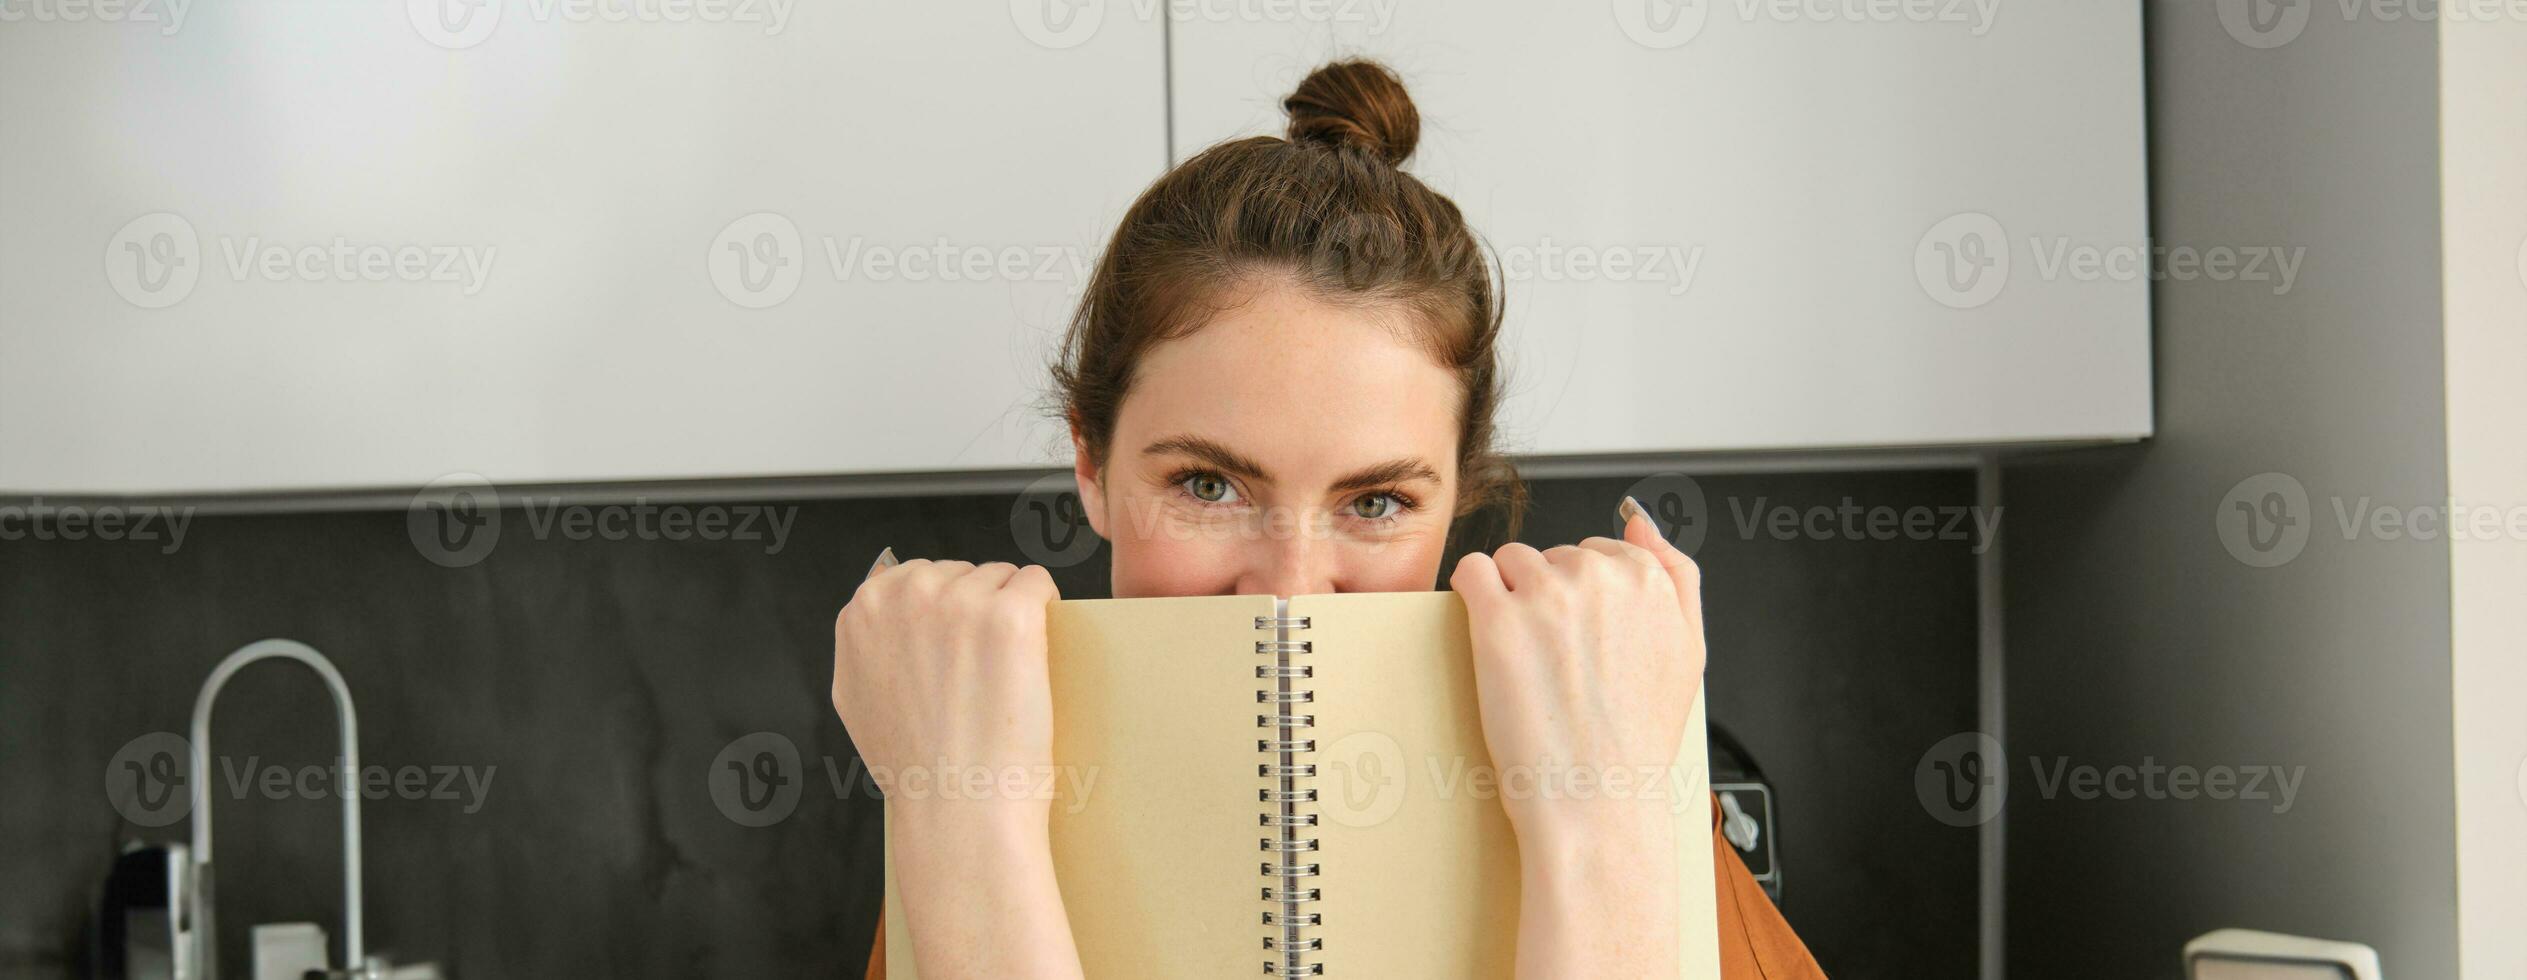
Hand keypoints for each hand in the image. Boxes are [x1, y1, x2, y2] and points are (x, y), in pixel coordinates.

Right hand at [832, 554, 1083, 977]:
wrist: (958, 810)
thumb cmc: (918, 770)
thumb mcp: (859, 700)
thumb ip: (867, 648)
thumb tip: (880, 620)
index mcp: (862, 611)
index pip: (919, 577)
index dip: (946, 617)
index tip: (954, 658)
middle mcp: (905, 595)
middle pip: (963, 572)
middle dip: (978, 610)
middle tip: (981, 678)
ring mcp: (957, 602)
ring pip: (1004, 578)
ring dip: (1014, 616)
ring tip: (1003, 680)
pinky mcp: (1009, 615)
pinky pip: (1040, 585)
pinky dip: (1047, 617)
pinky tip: (1031, 665)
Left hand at [1450, 500, 1704, 976]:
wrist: (1596, 803)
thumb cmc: (1636, 743)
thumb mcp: (1687, 653)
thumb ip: (1676, 576)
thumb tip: (1642, 522)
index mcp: (1651, 583)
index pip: (1602, 550)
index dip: (1585, 597)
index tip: (1580, 638)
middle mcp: (1603, 579)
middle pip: (1554, 555)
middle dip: (1547, 597)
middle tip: (1556, 662)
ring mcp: (1549, 595)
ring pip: (1510, 560)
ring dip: (1507, 596)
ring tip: (1524, 659)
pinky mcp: (1498, 619)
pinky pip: (1470, 571)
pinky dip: (1469, 596)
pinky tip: (1486, 637)